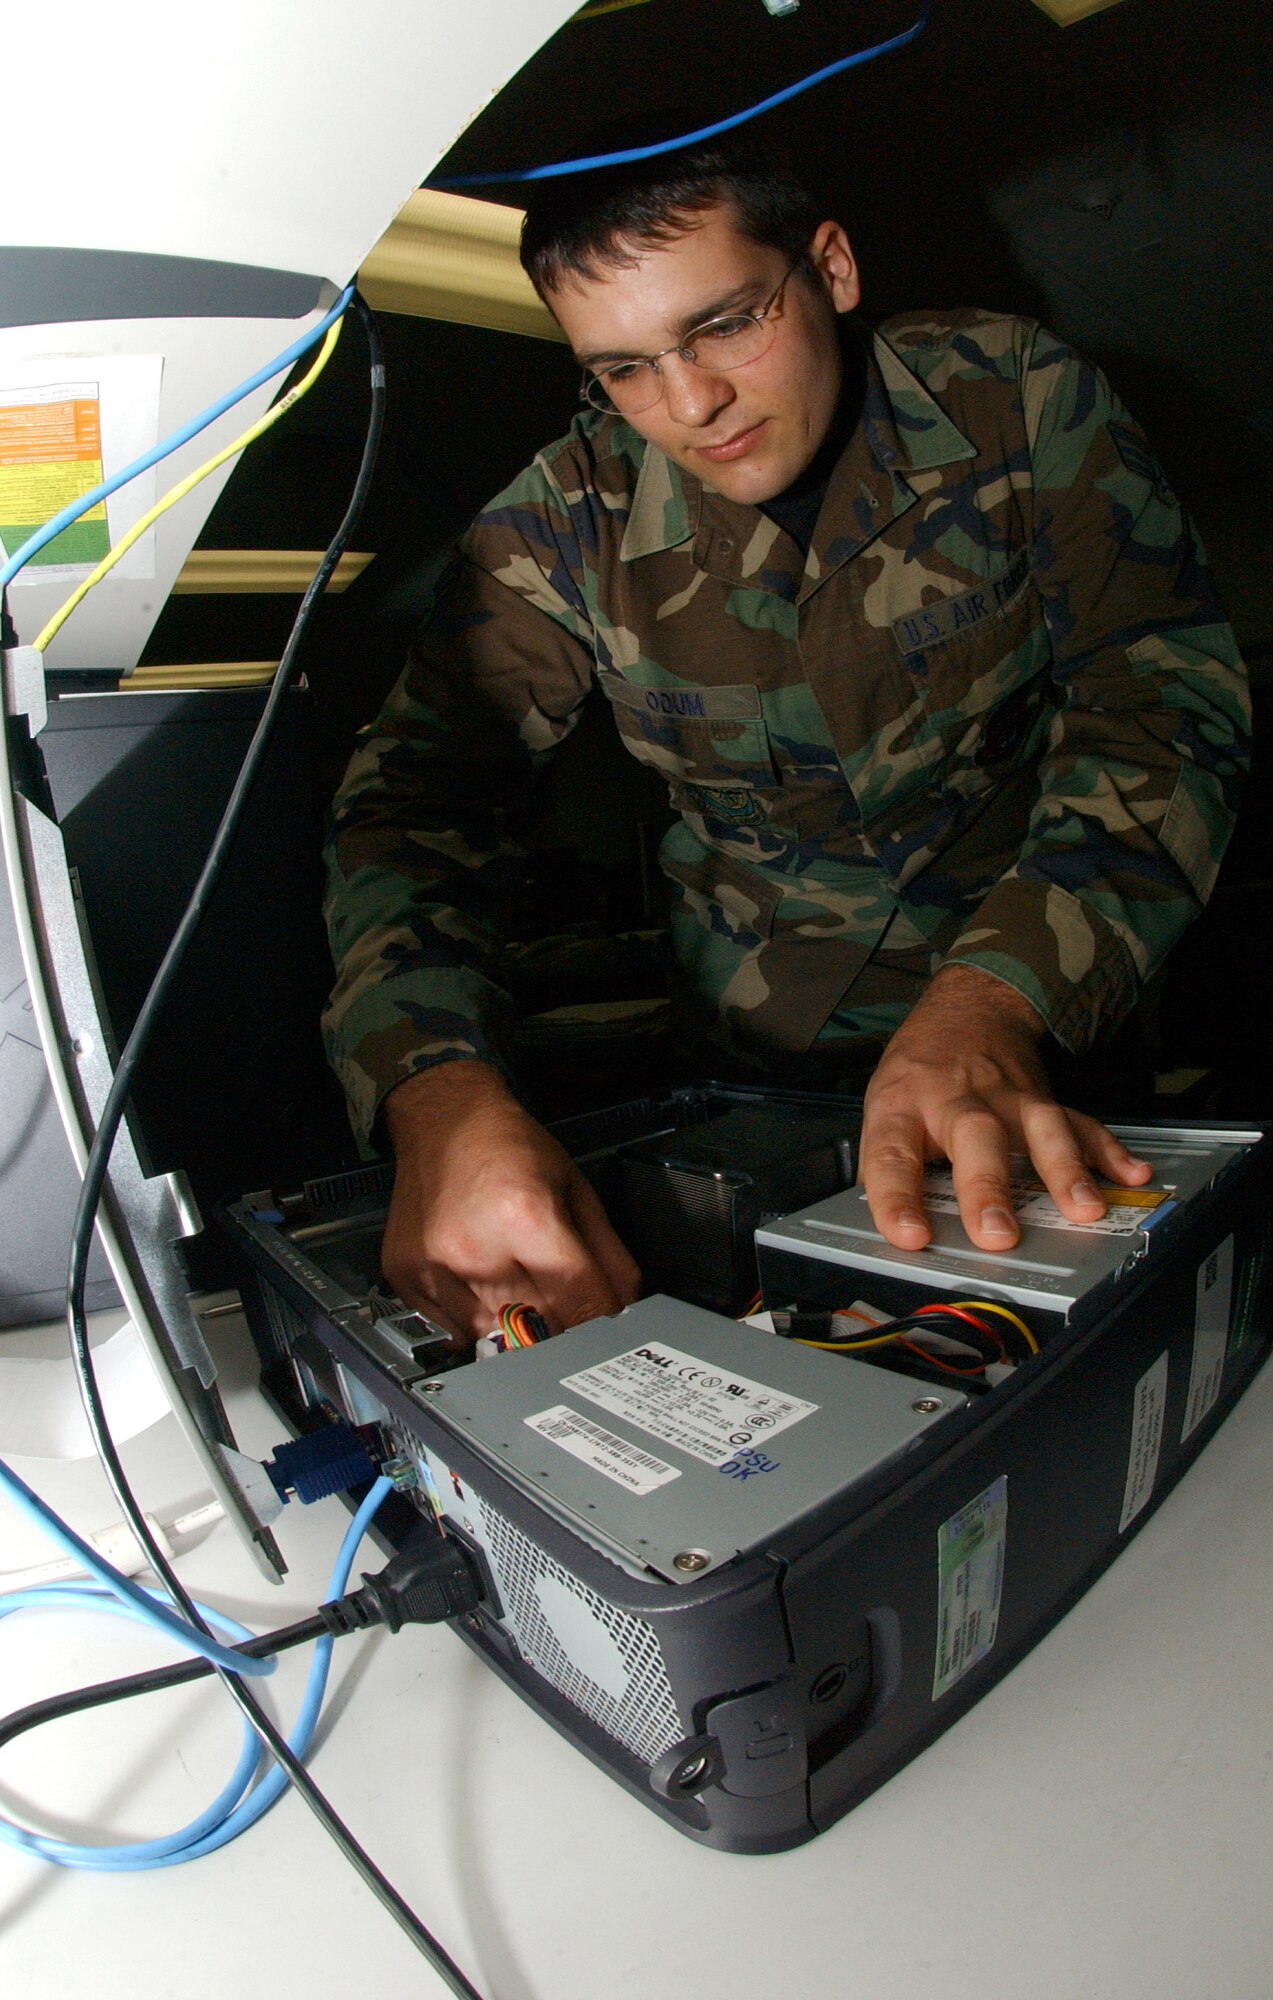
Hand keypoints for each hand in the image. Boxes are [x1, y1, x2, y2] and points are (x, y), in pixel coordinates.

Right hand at [381, 1060, 640, 1341]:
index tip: (608, 1319)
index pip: (581, 1302)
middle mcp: (476, 1247)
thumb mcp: (575, 1187)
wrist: (443, 1118)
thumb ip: (607, 1252)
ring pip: (496, 1338)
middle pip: (540, 1327)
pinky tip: (481, 1285)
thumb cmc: (508, 1146)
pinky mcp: (405, 1276)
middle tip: (565, 1301)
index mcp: (526, 1216)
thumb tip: (624, 1306)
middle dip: (563, 1323)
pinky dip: (475, 1322)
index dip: (604, 1317)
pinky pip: (453, 1332)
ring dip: (516, 1325)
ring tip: (518, 1284)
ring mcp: (435, 1266)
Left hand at [859, 967, 1151, 1251]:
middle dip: (986, 1186)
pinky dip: (1107, 1150)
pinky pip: (1079, 1123)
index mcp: (904, 1105)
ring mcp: (1007, 1097)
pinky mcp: (1044, 1099)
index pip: (893, 1156)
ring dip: (1062, 1170)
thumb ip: (889, 1169)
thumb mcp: (883, 1110)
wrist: (967, 1011)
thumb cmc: (919, 1072)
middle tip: (996, 1233)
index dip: (898, 1198)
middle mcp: (957, 1099)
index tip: (911, 1235)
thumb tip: (901, 1232)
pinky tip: (1130, 1173)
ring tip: (1083, 1210)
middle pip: (973, 1136)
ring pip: (1038, 1126)